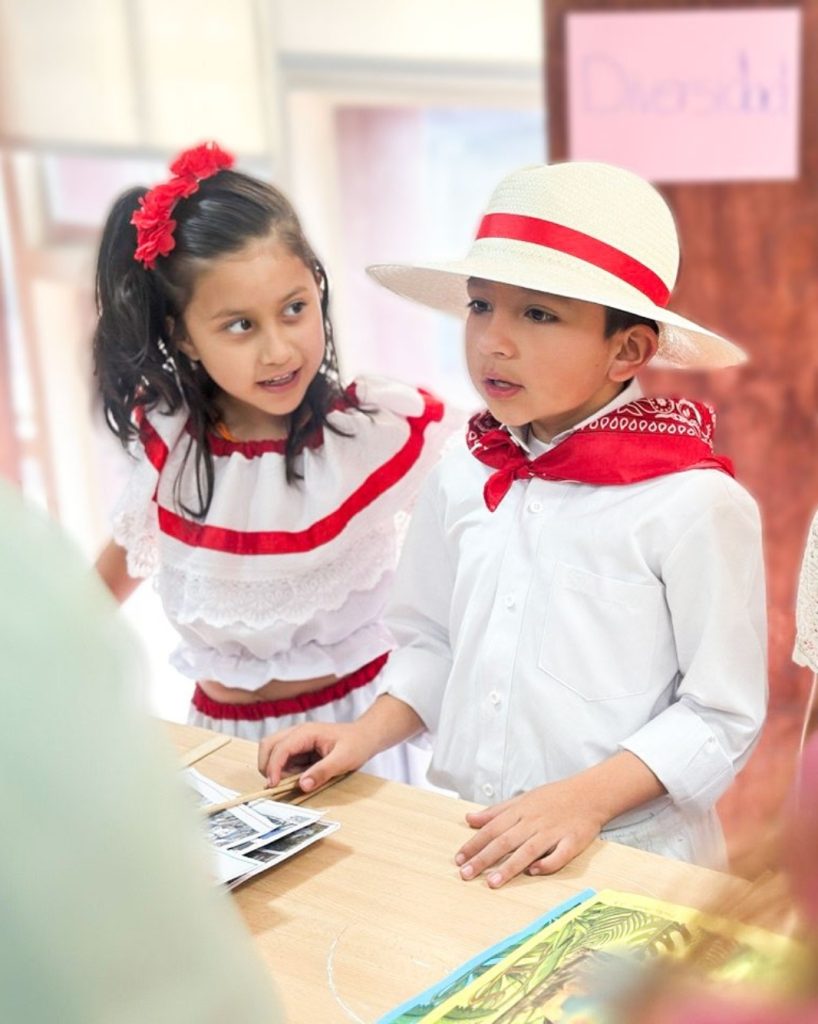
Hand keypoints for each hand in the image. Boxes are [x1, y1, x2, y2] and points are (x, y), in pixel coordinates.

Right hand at [257, 721, 368, 791]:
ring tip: (293, 783)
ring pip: (273, 753)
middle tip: (276, 785)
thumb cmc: (357, 744)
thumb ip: (323, 772)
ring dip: (276, 770)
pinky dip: (285, 772)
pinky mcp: (300, 750)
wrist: (366, 737)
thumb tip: (303, 785)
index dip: (273, 767)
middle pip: (268, 745)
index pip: (280, 748)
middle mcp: (297, 734)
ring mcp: (297, 741)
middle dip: (267, 765)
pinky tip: (300, 779)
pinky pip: (284, 761)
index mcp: (306, 732)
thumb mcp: (343, 760)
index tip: (274, 786)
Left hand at [454, 778, 605, 887]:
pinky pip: (559, 855)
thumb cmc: (552, 798)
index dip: (475, 843)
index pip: (492, 828)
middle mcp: (533, 822)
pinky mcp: (572, 841)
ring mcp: (553, 832)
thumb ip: (495, 812)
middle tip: (466, 874)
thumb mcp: (521, 799)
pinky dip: (547, 864)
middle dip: (484, 858)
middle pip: (505, 841)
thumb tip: (469, 818)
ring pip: (527, 850)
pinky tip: (534, 873)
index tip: (459, 858)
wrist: (589, 793)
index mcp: (520, 811)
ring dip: (509, 867)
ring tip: (492, 882)